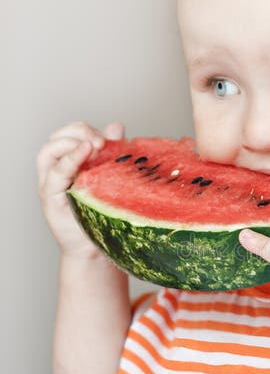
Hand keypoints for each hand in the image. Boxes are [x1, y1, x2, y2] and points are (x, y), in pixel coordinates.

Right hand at [37, 121, 123, 257]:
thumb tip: (116, 126)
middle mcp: (56, 170)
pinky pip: (55, 172)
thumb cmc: (101, 214)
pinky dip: (69, 160)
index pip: (69, 133)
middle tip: (100, 142)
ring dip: (70, 142)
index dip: (85, 129)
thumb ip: (110, 152)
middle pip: (57, 137)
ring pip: (48, 150)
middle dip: (79, 132)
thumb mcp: (109, 178)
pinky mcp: (51, 197)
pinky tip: (85, 153)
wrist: (94, 248)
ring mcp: (51, 183)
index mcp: (70, 163)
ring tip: (93, 147)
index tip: (107, 138)